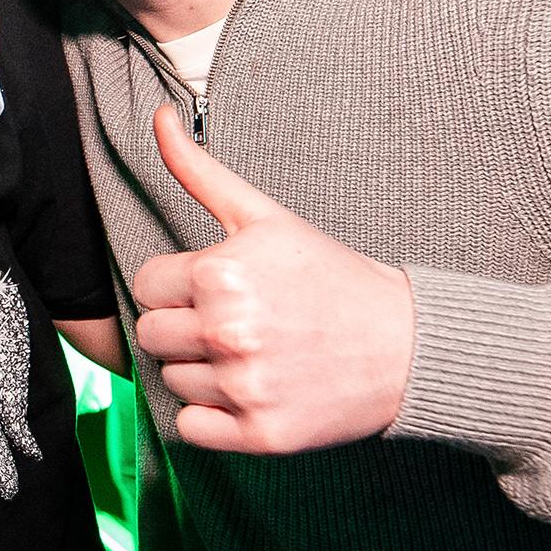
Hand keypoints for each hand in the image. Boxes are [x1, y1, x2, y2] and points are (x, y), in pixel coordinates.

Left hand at [131, 104, 413, 452]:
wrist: (404, 345)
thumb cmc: (329, 277)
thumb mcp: (264, 216)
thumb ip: (198, 170)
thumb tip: (159, 115)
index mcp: (221, 274)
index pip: (146, 286)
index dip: (178, 285)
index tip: (217, 287)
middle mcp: (228, 332)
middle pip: (151, 335)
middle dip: (184, 326)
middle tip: (233, 320)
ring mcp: (244, 386)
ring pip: (171, 381)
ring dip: (200, 370)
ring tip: (251, 352)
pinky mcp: (260, 434)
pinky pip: (191, 428)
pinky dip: (213, 415)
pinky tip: (251, 389)